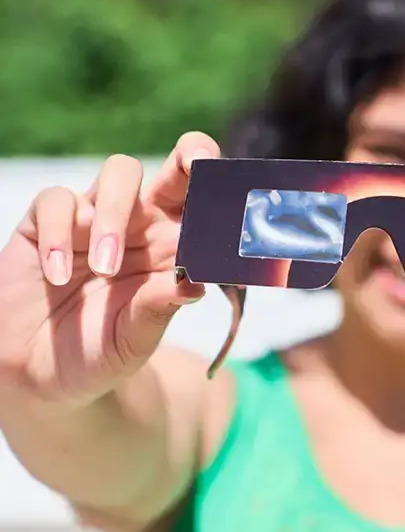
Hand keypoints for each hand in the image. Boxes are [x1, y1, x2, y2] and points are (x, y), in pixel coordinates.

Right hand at [0, 132, 220, 411]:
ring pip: (120, 173)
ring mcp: (97, 219)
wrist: (41, 373)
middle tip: (192, 167)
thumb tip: (196, 283)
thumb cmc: (101, 351)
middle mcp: (144, 226)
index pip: (207, 208)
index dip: (224, 193)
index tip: (236, 194)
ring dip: (116, 214)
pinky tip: (55, 276)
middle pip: (174, 171)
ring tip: (104, 269)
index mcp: (176, 250)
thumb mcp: (136, 336)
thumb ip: (160, 306)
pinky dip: (59, 234)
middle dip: (189, 158)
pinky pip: (58, 201)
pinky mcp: (49, 222)